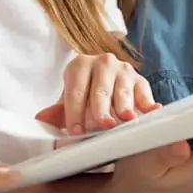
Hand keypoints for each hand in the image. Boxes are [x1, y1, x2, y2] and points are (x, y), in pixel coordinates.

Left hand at [35, 54, 161, 134]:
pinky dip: (147, 103)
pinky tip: (150, 111)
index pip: (75, 91)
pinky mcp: (141, 80)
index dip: (74, 112)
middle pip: (100, 90)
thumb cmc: (85, 93)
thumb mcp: (70, 100)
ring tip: (126, 119)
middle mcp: (103, 62)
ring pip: (123, 91)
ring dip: (124, 106)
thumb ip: (58, 112)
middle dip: (101, 109)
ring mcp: (123, 70)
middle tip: (103, 124)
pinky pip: (144, 93)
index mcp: (80, 65)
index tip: (76, 130)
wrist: (106, 81)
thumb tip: (42, 118)